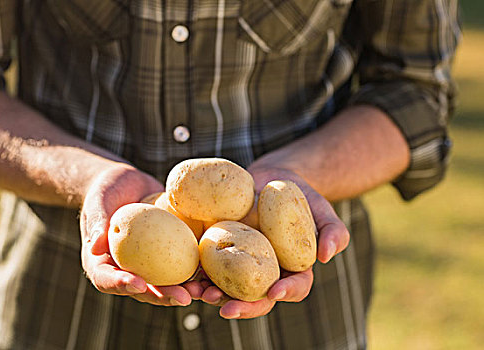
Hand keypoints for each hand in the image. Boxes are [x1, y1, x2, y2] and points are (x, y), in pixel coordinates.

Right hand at [80, 163, 203, 305]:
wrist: (129, 183)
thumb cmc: (107, 190)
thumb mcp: (99, 201)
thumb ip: (98, 222)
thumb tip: (96, 247)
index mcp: (102, 263)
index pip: (107, 280)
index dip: (122, 285)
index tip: (139, 283)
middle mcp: (127, 270)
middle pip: (144, 290)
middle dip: (165, 296)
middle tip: (183, 298)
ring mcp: (151, 265)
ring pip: (168, 284)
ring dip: (187, 290)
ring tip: (205, 292)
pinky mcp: (170, 255)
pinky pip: (184, 265)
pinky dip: (199, 272)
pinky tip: (215, 272)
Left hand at [201, 166, 349, 318]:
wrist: (268, 180)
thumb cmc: (299, 196)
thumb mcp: (321, 208)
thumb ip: (333, 230)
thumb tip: (328, 256)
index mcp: (292, 269)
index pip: (294, 287)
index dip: (286, 292)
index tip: (276, 291)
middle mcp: (265, 273)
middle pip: (256, 298)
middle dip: (242, 306)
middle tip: (227, 309)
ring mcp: (240, 264)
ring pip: (227, 287)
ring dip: (212, 295)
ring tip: (198, 293)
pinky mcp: (219, 250)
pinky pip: (207, 265)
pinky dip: (195, 272)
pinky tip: (185, 274)